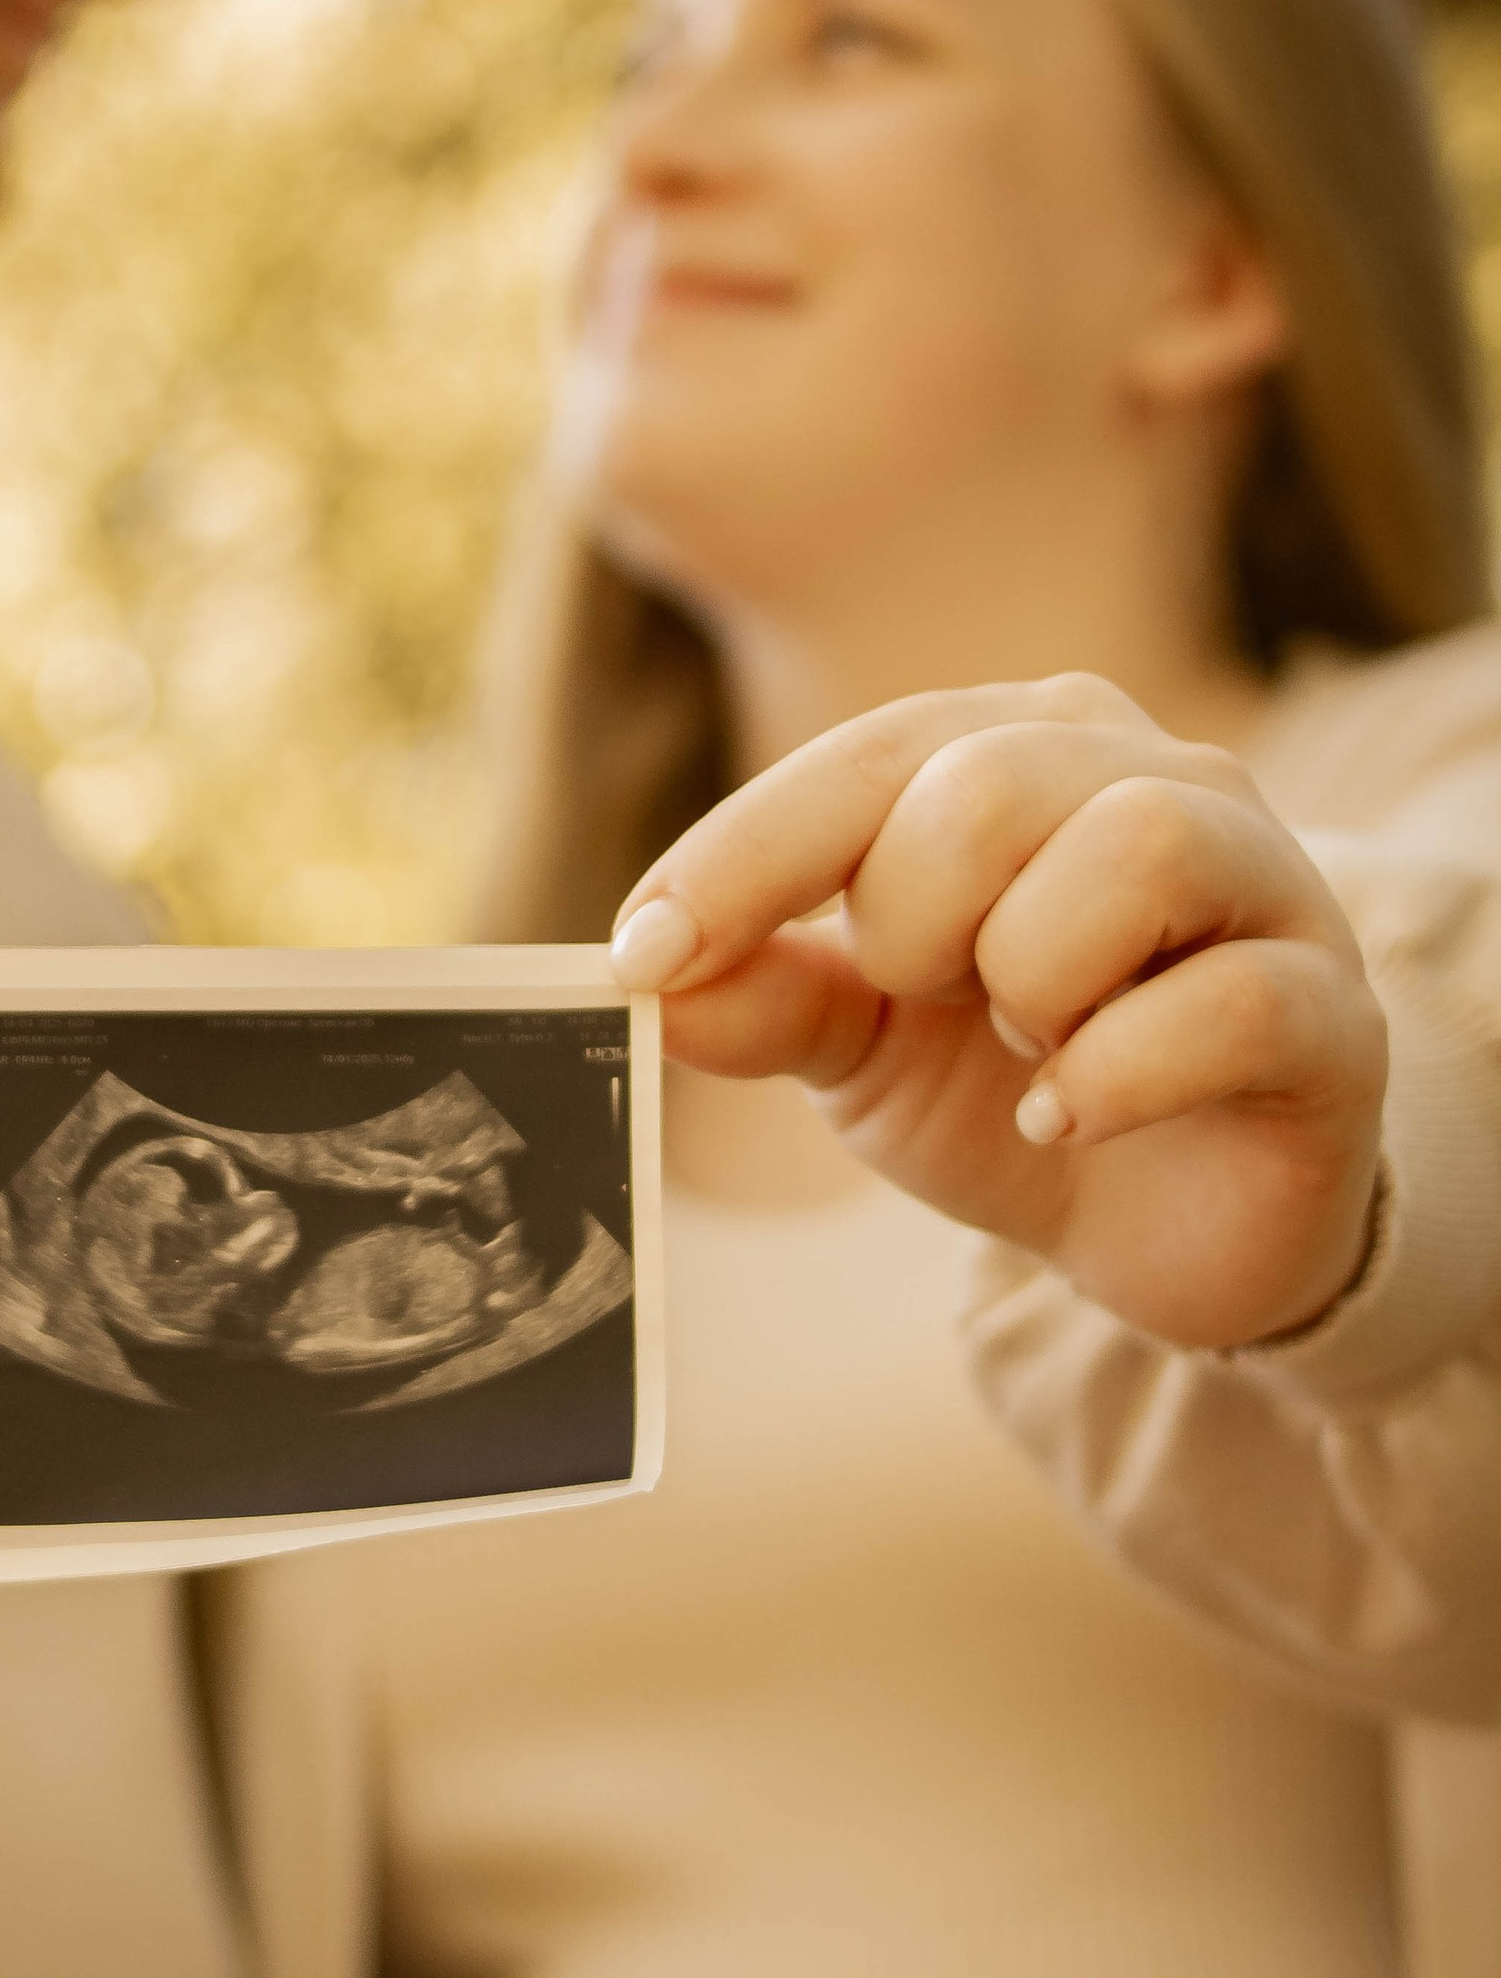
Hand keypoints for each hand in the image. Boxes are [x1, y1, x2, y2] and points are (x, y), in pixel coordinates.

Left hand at [610, 674, 1386, 1351]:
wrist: (1165, 1226)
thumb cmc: (1006, 1092)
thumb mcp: (860, 1047)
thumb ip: (764, 998)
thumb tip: (653, 976)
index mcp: (1023, 750)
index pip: (869, 757)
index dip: (742, 858)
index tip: (644, 956)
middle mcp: (1156, 779)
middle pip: (993, 785)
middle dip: (912, 922)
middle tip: (928, 1002)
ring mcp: (1266, 887)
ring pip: (1133, 849)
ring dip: (1031, 977)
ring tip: (1025, 1045)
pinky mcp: (1332, 1014)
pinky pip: (1231, 1002)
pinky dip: (1115, 1073)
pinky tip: (1068, 1115)